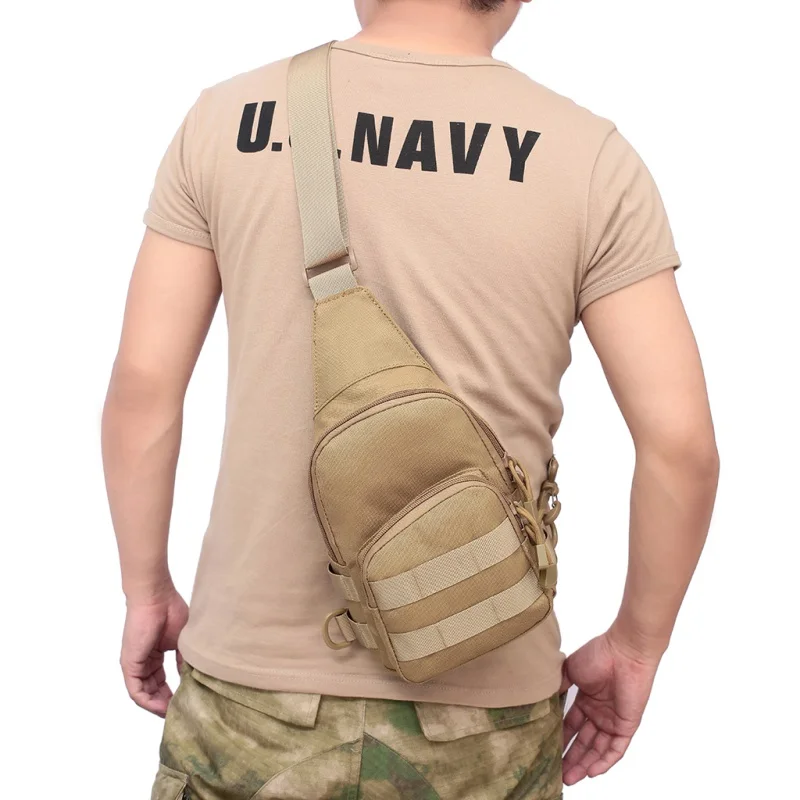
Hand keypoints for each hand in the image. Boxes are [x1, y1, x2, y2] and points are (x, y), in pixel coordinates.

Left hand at [120, 588, 188, 716]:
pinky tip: (162, 708)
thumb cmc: (171, 611)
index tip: (186, 702)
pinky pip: (136, 691)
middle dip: (166, 703)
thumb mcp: (183, 641)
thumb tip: (190, 680)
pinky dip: (148, 702)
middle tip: (180, 712)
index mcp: (155, 654)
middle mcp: (143, 662)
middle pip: (153, 690)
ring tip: (173, 714)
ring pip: (144, 694)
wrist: (156, 597)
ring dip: (158, 706)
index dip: (173, 694)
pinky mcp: (130, 665)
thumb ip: (183, 661)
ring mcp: (135, 664)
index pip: (162, 681)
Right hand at [560, 629, 660, 785]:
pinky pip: (616, 749)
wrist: (624, 651)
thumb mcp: (570, 670)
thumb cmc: (598, 654)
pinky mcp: (627, 725)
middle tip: (557, 773)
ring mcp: (613, 720)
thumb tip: (544, 700)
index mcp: (586, 700)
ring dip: (584, 764)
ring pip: (598, 749)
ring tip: (569, 777)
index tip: (548, 750)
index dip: (560, 739)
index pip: (571, 726)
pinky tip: (591, 771)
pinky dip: (604, 761)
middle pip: (583, 741)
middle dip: (570, 758)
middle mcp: (599, 712)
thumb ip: (559, 686)